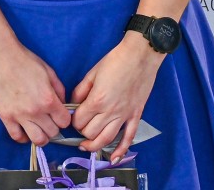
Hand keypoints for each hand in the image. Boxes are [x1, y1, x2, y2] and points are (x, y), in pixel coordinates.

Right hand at [0, 41, 70, 146]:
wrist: (0, 57)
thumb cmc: (25, 61)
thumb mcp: (49, 72)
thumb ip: (59, 90)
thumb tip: (63, 105)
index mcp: (48, 99)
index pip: (65, 122)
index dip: (64, 118)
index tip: (59, 114)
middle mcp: (35, 111)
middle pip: (53, 133)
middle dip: (54, 127)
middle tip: (49, 119)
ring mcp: (19, 116)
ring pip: (37, 140)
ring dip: (41, 135)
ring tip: (39, 127)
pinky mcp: (5, 117)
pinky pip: (17, 137)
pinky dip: (23, 137)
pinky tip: (25, 129)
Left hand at [71, 36, 162, 161]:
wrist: (140, 55)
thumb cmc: (115, 60)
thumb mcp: (92, 73)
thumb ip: (80, 91)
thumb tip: (74, 105)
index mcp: (97, 100)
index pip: (79, 121)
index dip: (73, 120)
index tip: (74, 116)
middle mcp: (110, 112)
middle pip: (90, 132)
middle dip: (82, 131)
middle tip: (81, 124)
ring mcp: (124, 115)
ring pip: (106, 140)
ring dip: (94, 145)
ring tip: (86, 144)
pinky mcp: (135, 116)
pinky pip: (128, 138)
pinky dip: (121, 151)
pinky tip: (113, 159)